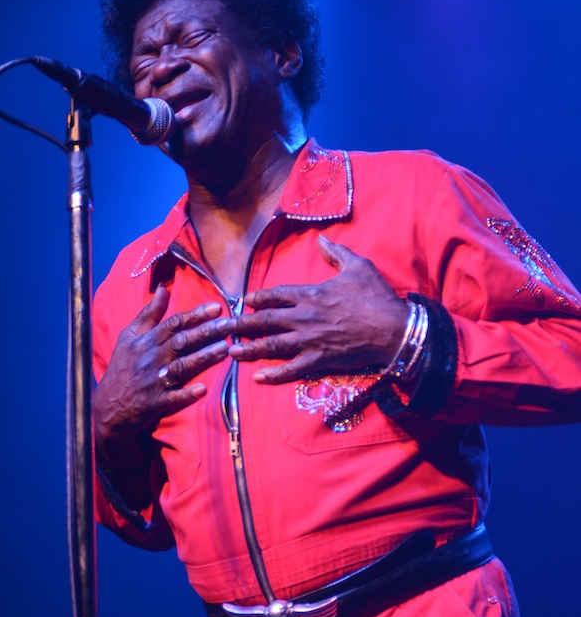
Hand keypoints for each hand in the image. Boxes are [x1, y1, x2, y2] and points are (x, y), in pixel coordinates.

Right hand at [94, 286, 230, 466]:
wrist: (107, 407)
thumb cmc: (121, 368)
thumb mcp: (128, 337)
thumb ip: (148, 314)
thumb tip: (163, 288)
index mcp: (145, 341)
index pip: (173, 324)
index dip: (195, 315)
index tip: (217, 308)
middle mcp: (150, 359)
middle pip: (181, 341)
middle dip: (207, 332)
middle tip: (230, 324)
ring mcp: (153, 382)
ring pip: (181, 367)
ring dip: (203, 358)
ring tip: (225, 349)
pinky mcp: (154, 404)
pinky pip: (172, 399)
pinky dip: (186, 394)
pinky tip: (203, 389)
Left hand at [228, 235, 407, 383]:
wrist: (394, 330)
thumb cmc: (376, 297)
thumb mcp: (358, 266)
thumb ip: (336, 253)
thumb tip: (322, 239)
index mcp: (311, 294)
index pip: (276, 295)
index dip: (258, 299)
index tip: (245, 302)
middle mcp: (304, 317)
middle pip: (265, 321)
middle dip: (241, 324)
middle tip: (222, 328)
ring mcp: (309, 340)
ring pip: (272, 345)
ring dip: (250, 348)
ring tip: (231, 351)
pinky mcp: (319, 360)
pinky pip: (292, 369)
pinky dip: (274, 374)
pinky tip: (258, 377)